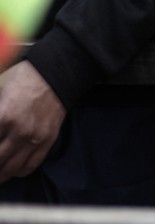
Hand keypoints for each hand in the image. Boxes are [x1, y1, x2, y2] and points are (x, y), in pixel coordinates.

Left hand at [0, 61, 64, 180]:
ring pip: (11, 169)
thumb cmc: (22, 79)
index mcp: (4, 118)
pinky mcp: (48, 140)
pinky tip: (11, 170)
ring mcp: (35, 138)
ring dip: (0, 174)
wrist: (55, 74)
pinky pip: (31, 165)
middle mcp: (19, 133)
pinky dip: (18, 172)